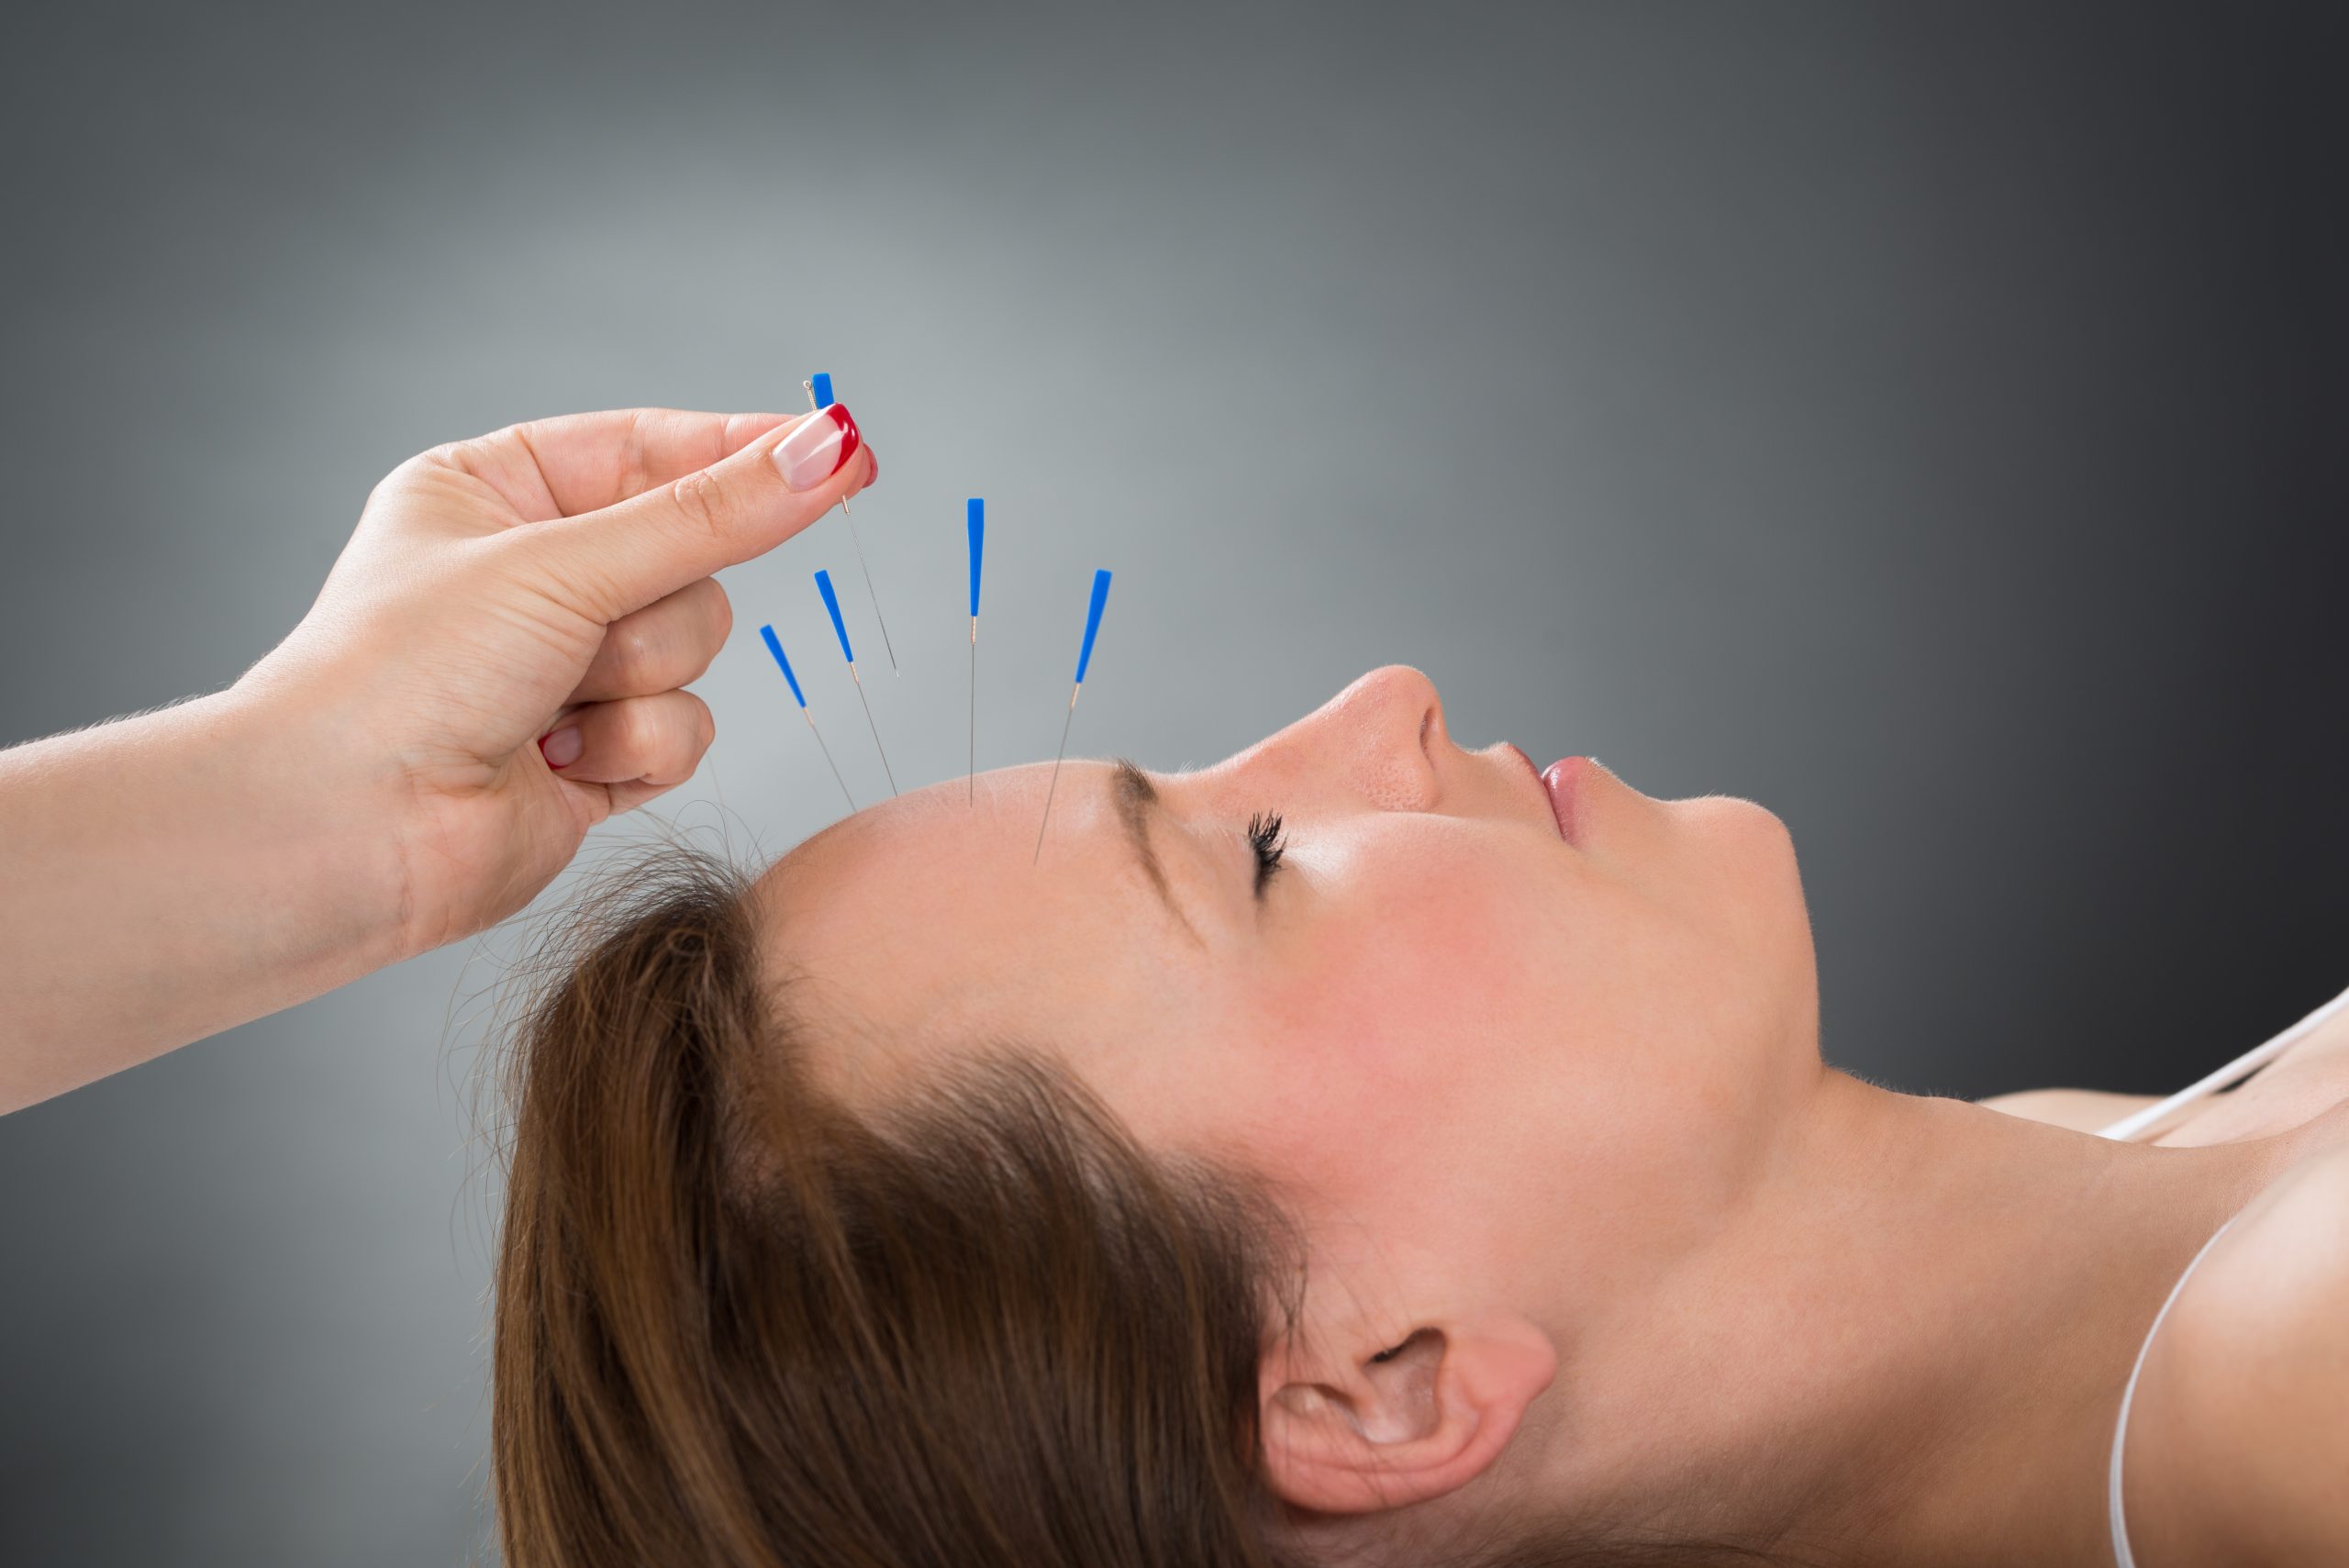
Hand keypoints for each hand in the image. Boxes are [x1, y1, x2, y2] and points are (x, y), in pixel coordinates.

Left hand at [245, 406, 874, 955]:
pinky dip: (632, 750)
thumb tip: (828, 451)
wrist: (349, 833)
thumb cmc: (401, 676)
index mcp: (494, 494)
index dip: (740, 452)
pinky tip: (554, 765)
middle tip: (591, 626)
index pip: (650, 448)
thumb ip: (711, 515)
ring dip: (636, 682)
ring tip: (548, 707)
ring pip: (696, 649)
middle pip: (692, 560)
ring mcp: (566, 670)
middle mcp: (533, 577)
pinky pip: (684, 731)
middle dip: (652, 604)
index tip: (838, 449)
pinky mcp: (596, 757)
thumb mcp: (564, 565)